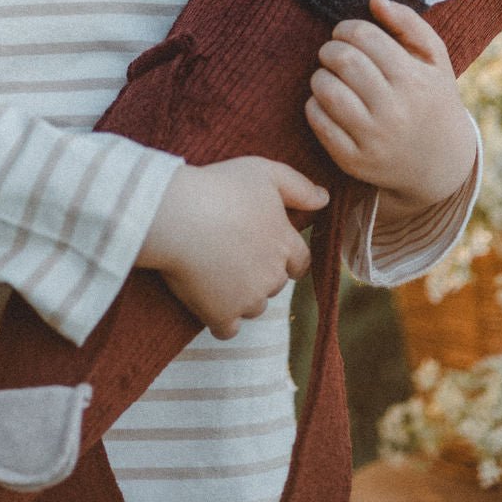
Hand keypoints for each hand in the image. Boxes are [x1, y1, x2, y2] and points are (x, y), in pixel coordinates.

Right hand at [137, 158, 328, 339]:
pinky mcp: (221, 314)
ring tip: (216, 272)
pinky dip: (220, 319)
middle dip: (260, 273)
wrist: (177, 216)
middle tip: (233, 253)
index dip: (287, 258)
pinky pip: (228, 329)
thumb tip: (324, 199)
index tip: (267, 250)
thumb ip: (298, 187)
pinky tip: (208, 301)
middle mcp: (273, 275)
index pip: (300, 262)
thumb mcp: (264, 172)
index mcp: (285, 243)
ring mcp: (248, 298)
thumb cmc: (219, 188)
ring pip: (254, 307)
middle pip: (275, 284)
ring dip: (242, 296)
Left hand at [305, 0, 473, 208]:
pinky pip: (318, 122)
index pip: (365, 37)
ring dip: (320, 75)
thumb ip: (408, 23)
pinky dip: (314, 104)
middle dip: (331, 49)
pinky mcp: (353, 160)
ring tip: (331, 76)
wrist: (440, 163)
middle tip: (335, 53)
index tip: (346, 34)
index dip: (347, 29)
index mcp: (415, 81)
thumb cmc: (432, 99)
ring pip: (326, 90)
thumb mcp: (435, 60)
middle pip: (343, 60)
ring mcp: (373, 139)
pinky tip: (328, 102)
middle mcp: (394, 111)